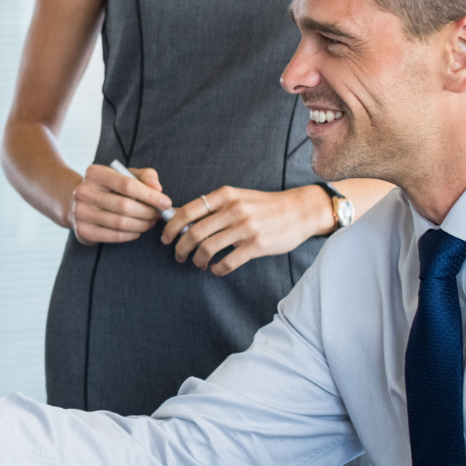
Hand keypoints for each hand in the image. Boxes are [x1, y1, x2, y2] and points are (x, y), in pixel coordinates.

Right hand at [71, 163, 171, 243]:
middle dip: (147, 212)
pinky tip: (137, 231)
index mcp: (95, 173)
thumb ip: (145, 176)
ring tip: (150, 223)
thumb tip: (157, 189)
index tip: (166, 203)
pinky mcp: (82, 230)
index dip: (150, 196)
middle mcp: (84, 192)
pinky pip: (113, 236)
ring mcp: (80, 212)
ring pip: (120, 223)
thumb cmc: (110, 188)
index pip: (127, 185)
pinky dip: (130, 235)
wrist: (81, 204)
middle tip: (158, 215)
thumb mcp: (126, 175)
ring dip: (142, 225)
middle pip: (124, 206)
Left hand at [161, 185, 333, 275]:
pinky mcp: (256, 245)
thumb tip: (182, 218)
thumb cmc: (264, 206)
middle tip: (179, 256)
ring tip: (198, 264)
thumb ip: (214, 207)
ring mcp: (245, 228)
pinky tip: (215, 269)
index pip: (187, 211)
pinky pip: (227, 262)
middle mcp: (234, 210)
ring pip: (207, 249)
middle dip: (180, 248)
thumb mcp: (238, 198)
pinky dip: (216, 269)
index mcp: (225, 196)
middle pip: (193, 233)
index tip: (165, 238)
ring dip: (197, 260)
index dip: (171, 227)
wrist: (300, 210)